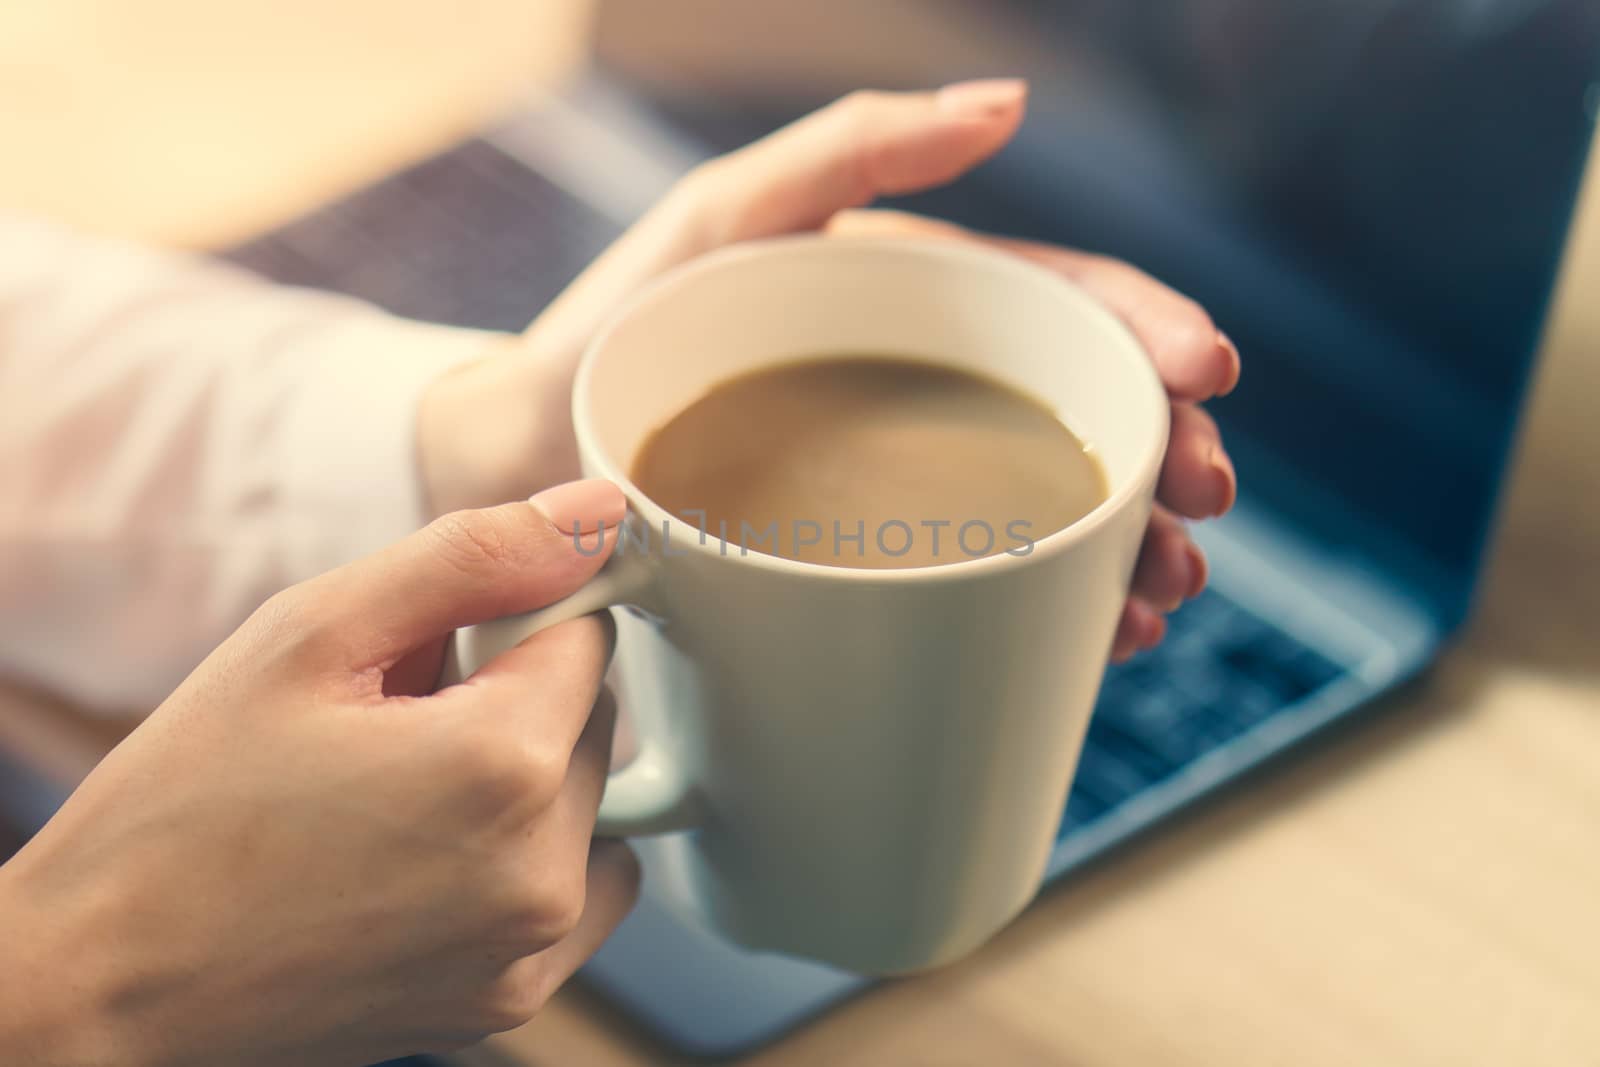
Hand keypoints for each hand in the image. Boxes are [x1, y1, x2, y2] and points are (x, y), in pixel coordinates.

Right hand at [0, 481, 633, 1066]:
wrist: (107, 979)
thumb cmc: (184, 806)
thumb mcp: (310, 635)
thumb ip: (473, 558)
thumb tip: (597, 511)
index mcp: (499, 764)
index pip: (586, 636)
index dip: (509, 624)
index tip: (434, 649)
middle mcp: (539, 870)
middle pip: (592, 721)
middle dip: (510, 699)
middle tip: (391, 726)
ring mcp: (530, 950)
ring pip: (589, 802)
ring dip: (525, 778)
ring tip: (400, 797)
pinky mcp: (514, 1000)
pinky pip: (585, 889)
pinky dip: (534, 856)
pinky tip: (436, 856)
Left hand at [418, 80, 1235, 659]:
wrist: (519, 466)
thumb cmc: (612, 327)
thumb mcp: (723, 219)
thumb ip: (850, 148)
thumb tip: (1009, 101)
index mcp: (912, 300)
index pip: (1063, 306)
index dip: (1149, 335)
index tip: (1206, 378)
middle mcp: (928, 391)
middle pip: (1084, 418)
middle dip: (1165, 462)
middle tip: (1199, 516)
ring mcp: (909, 483)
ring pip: (1059, 512)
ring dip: (1136, 550)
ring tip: (1162, 597)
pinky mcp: (877, 568)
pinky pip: (993, 586)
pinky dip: (1061, 610)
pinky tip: (1101, 637)